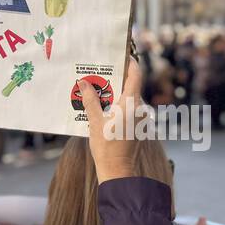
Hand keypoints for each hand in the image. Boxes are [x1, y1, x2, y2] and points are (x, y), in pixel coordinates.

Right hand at [78, 57, 142, 183]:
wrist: (118, 171)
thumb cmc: (107, 147)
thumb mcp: (95, 122)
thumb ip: (90, 100)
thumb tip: (83, 83)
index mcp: (131, 104)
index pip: (135, 75)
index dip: (130, 62)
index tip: (122, 54)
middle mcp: (139, 108)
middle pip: (131, 85)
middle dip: (117, 78)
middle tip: (101, 70)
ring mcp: (140, 117)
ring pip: (129, 97)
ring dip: (116, 92)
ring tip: (98, 89)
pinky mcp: (138, 125)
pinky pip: (129, 108)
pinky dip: (118, 104)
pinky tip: (104, 106)